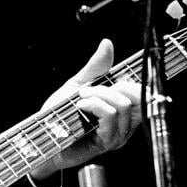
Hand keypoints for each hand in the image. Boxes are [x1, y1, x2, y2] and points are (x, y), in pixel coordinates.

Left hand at [31, 39, 141, 179]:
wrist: (44, 136)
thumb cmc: (60, 115)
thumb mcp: (77, 85)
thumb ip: (95, 68)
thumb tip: (107, 44)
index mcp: (123, 109)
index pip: (142, 91)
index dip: (129, 80)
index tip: (112, 79)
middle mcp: (126, 124)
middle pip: (135, 95)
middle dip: (107, 87)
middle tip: (86, 91)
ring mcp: (119, 134)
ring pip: (121, 104)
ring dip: (96, 96)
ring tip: (79, 101)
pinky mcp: (107, 142)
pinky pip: (110, 115)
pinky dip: (93, 105)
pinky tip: (80, 108)